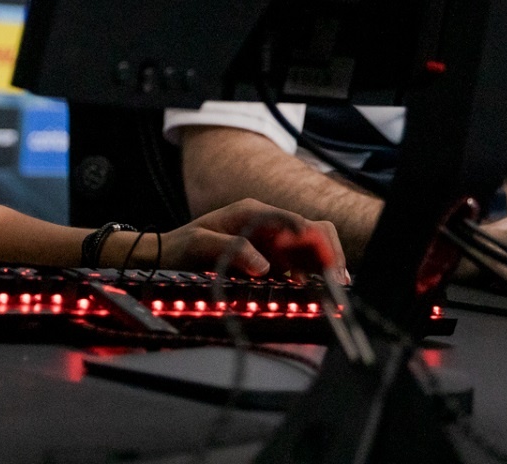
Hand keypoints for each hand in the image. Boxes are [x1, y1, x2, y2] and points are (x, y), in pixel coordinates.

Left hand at [146, 199, 348, 282]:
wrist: (169, 254)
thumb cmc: (183, 245)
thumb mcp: (200, 244)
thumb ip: (232, 250)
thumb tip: (264, 266)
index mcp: (254, 212)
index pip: (296, 221)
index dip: (314, 241)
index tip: (326, 265)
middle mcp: (268, 224)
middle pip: (312, 231)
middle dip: (329, 253)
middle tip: (337, 282)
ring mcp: (271, 242)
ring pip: (311, 249)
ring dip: (324, 268)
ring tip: (333, 293)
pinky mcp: (270, 260)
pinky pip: (299, 266)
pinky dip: (310, 278)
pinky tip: (314, 294)